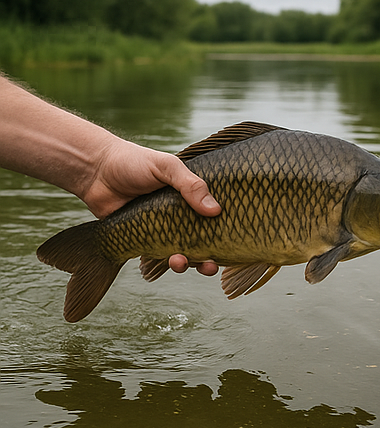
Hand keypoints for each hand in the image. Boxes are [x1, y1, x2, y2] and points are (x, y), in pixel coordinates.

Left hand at [82, 137, 220, 275]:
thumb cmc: (133, 162)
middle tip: (212, 264)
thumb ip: (190, 184)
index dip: (228, 235)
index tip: (236, 246)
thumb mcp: (166, 166)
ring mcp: (165, 231)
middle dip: (211, 259)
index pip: (217, 220)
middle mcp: (182, 218)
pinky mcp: (146, 242)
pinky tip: (171, 260)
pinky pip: (160, 258)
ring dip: (188, 264)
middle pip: (205, 244)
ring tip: (182, 261)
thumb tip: (215, 211)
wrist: (95, 170)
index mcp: (192, 200)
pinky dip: (168, 263)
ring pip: (185, 254)